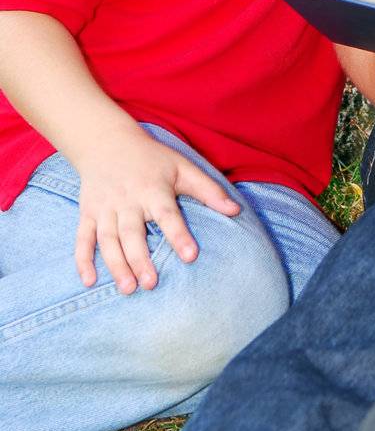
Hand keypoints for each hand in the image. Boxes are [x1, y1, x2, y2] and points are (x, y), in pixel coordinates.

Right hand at [74, 124, 240, 293]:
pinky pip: (82, 239)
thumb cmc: (152, 159)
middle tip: (152, 284)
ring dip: (116, 265)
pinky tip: (89, 281)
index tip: (190, 256)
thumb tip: (236, 211)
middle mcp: (127, 200)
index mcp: (153, 189)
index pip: (168, 214)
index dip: (179, 235)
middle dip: (140, 259)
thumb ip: (208, 190)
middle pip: (132, 233)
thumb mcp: (183, 167)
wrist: (107, 141)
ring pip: (108, 240)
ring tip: (128, 288)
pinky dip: (83, 260)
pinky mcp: (88, 213)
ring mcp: (104, 208)